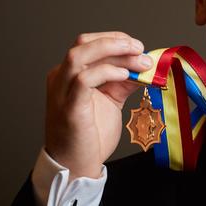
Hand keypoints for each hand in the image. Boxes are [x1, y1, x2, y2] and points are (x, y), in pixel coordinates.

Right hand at [44, 31, 153, 178]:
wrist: (76, 166)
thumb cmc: (90, 135)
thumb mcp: (111, 99)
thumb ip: (124, 81)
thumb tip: (145, 65)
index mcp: (70, 74)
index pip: (89, 43)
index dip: (115, 39)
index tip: (138, 46)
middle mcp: (61, 78)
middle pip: (83, 43)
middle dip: (115, 41)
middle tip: (140, 48)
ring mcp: (62, 92)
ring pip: (79, 55)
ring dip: (113, 52)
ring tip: (137, 59)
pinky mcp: (69, 107)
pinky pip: (84, 80)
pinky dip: (107, 72)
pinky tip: (125, 75)